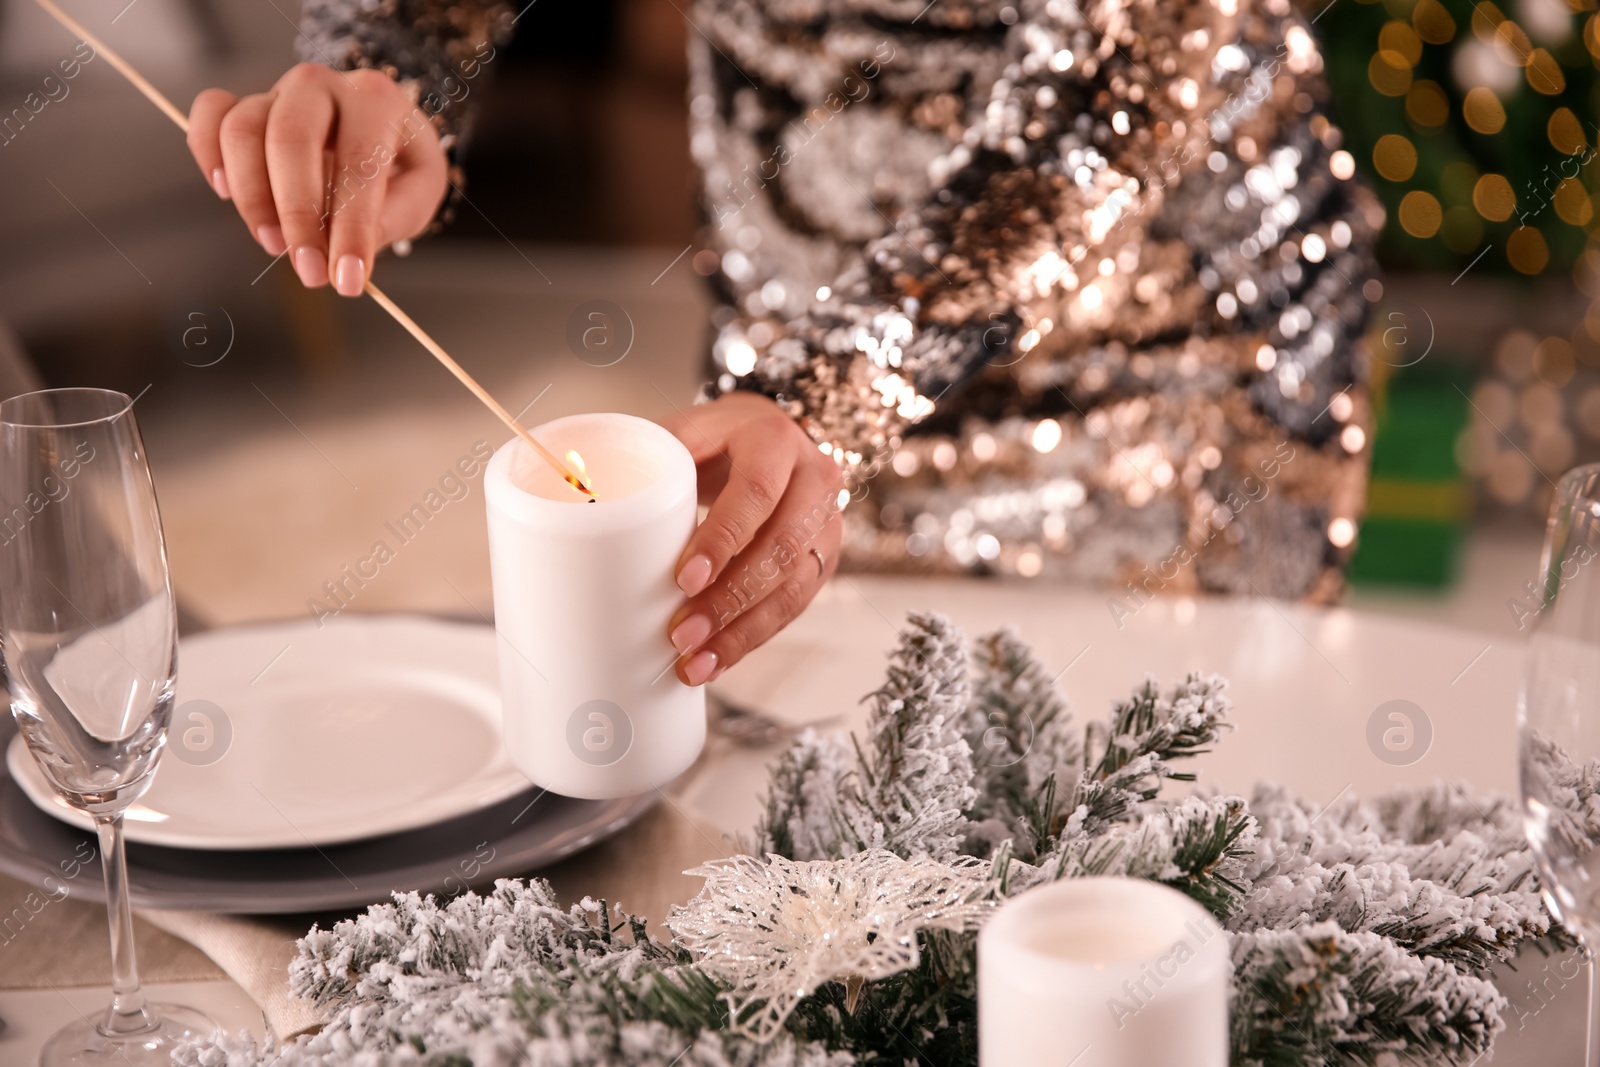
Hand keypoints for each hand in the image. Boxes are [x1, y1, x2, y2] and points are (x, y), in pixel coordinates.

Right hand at [186, 64, 447, 295]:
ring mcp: (277, 91)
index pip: (359, 162)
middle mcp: (322, 85)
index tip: (347, 280)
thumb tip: (346, 253)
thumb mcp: (420, 190)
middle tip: (309, 271)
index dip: (352, 228)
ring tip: (274, 244)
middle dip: (297, 215)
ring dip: (252, 197)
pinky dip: (208, 154)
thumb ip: (392, 216)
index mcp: (376, 101)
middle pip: (290, 138)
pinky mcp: (244, 104)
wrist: (380, 130)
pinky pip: (210, 113)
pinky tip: (226, 194)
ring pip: (242, 130)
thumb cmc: (399, 162)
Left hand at [665, 392, 843, 685]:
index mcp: (773, 438)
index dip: (723, 539)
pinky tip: (717, 660)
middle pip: (780, 548)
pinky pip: (794, 607)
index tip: (684, 579)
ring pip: (792, 586)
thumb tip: (580, 493)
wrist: (761, 439)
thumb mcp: (682, 432)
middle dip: (729, 600)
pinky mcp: (823, 558)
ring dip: (741, 632)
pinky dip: (752, 638)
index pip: (756, 492)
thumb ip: (645, 458)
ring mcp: (825, 521)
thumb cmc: (712, 440)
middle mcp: (812, 478)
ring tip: (695, 663)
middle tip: (681, 635)